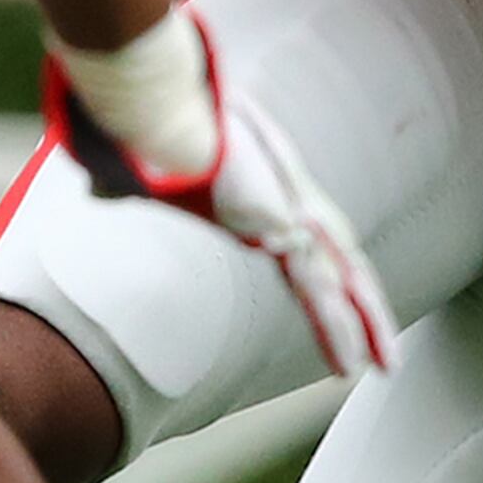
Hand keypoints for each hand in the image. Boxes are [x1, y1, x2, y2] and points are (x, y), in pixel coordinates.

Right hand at [45, 8, 394, 379]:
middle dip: (364, 308)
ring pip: (341, 282)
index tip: (336, 299)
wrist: (167, 116)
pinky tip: (353, 362)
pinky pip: (322, 291)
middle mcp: (290, 203)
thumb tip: (99, 193)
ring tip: (383, 366)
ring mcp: (294, 214)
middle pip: (340, 263)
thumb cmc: (157, 127)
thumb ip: (134, 185)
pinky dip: (339, 329)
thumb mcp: (148, 166)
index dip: (326, 272)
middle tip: (383, 351)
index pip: (306, 244)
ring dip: (363, 327)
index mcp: (265, 193)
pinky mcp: (287, 228)